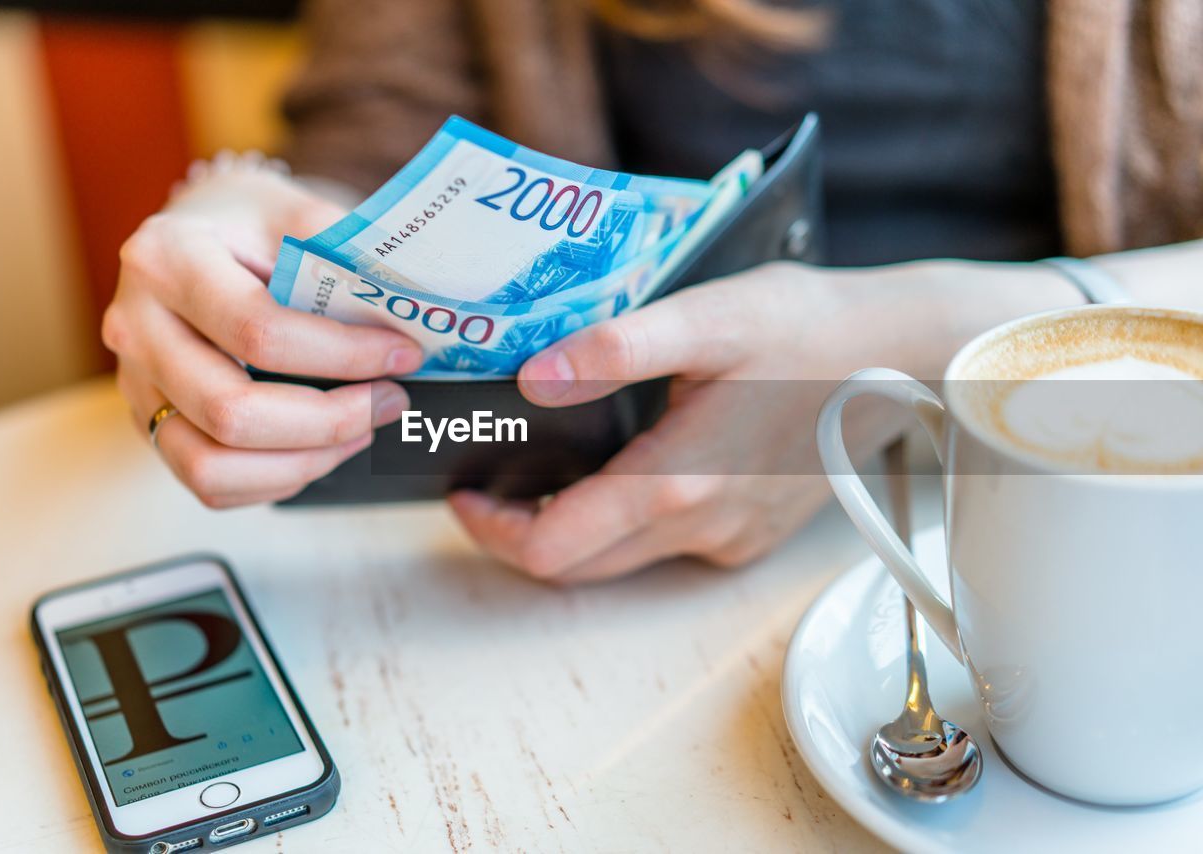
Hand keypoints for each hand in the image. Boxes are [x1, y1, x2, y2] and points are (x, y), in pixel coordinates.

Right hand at [104, 153, 422, 507]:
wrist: (201, 231)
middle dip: (330, 420)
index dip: (342, 355)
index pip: (258, 330)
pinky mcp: (149, 421)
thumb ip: (343, 253)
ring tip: (360, 432)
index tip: (405, 354)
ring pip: (211, 464)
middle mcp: (135, 324)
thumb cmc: (253, 224)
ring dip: (303, 461)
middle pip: (231, 411)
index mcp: (167, 258)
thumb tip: (414, 306)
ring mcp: (134, 381)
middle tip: (392, 402)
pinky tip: (320, 449)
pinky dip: (274, 480)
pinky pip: (206, 483)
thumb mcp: (294, 212)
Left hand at [449, 259, 1070, 583]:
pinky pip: (668, 544)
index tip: (465, 491)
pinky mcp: (751, 533)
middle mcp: (703, 526)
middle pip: (579, 564)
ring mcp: (731, 537)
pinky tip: (624, 463)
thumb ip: (618, 346)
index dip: (492, 530)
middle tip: (493, 477)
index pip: (552, 550)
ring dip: (573, 527)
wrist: (901, 354)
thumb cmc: (806, 326)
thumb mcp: (708, 316)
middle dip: (522, 532)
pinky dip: (627, 519)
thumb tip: (535, 379)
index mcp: (678, 482)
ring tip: (546, 465)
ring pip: (622, 558)